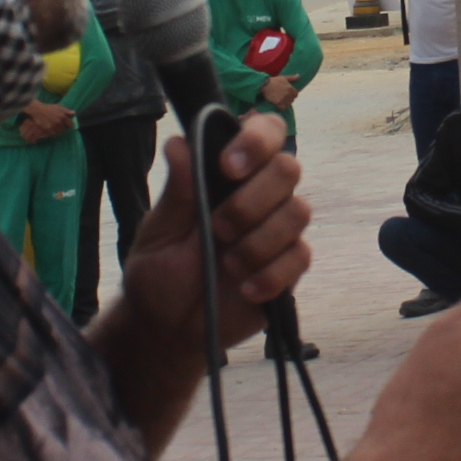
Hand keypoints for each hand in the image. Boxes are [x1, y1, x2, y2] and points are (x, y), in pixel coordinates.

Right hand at [16, 101, 72, 143]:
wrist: (38, 110)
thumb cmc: (49, 108)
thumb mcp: (58, 107)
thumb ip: (66, 111)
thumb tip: (74, 113)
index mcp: (63, 116)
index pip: (70, 124)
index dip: (70, 125)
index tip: (69, 126)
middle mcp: (59, 122)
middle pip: (65, 129)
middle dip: (64, 128)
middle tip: (62, 127)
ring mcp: (53, 126)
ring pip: (60, 132)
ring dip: (59, 131)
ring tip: (57, 129)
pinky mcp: (48, 129)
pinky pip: (54, 134)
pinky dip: (54, 133)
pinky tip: (53, 131)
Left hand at [121, 117, 310, 351]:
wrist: (168, 327)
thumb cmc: (161, 270)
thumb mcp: (160, 231)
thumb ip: (177, 190)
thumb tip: (178, 143)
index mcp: (228, 175)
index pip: (264, 132)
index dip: (256, 140)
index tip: (228, 167)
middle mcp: (260, 195)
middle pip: (288, 169)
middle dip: (253, 199)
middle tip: (218, 227)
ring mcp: (277, 231)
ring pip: (298, 212)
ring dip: (260, 239)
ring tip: (228, 264)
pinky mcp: (289, 268)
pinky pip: (299, 257)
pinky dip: (270, 274)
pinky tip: (245, 288)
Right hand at [260, 75, 297, 109]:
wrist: (265, 85)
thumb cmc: (274, 80)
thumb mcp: (284, 78)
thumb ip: (292, 78)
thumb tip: (299, 76)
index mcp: (290, 88)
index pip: (296, 94)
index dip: (292, 94)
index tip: (288, 94)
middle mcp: (288, 94)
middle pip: (292, 100)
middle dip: (289, 99)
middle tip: (283, 97)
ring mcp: (284, 99)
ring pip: (288, 104)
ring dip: (286, 103)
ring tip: (281, 101)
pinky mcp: (278, 103)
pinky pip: (283, 108)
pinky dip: (282, 107)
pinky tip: (279, 104)